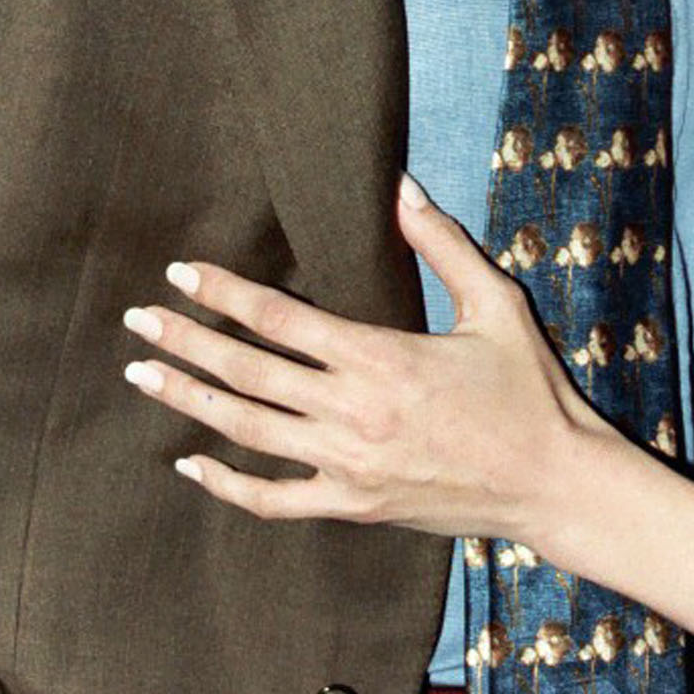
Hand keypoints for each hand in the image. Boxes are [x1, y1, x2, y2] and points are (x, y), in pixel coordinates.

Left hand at [122, 175, 609, 539]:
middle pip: (248, 373)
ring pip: (248, 432)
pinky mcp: (354, 507)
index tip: (182, 272)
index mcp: (383, 358)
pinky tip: (189, 463)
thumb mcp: (496, 304)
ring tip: (143, 374)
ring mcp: (349, 466)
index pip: (280, 319)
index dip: (224, 293)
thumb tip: (399, 186)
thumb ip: (441, 244)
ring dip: (188, 401)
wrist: (554, 484)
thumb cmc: (529, 390)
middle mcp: (355, 413)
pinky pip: (274, 500)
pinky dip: (227, 485)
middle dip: (186, 342)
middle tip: (139, 319)